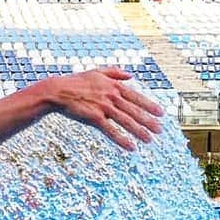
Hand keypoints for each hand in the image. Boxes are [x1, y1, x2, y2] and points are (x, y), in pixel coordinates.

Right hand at [41, 67, 164, 150]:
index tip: (161, 113)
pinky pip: (111, 130)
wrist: (57, 91)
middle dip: (148, 121)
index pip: (136, 97)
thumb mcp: (97, 72)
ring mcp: (103, 107)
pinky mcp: (94, 117)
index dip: (149, 105)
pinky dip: (121, 139)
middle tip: (160, 130)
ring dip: (139, 131)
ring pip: (125, 121)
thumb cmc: (76, 82)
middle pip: (134, 110)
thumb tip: (131, 75)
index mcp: (113, 85)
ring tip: (149, 140)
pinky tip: (131, 147)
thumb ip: (115, 73)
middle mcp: (111, 96)